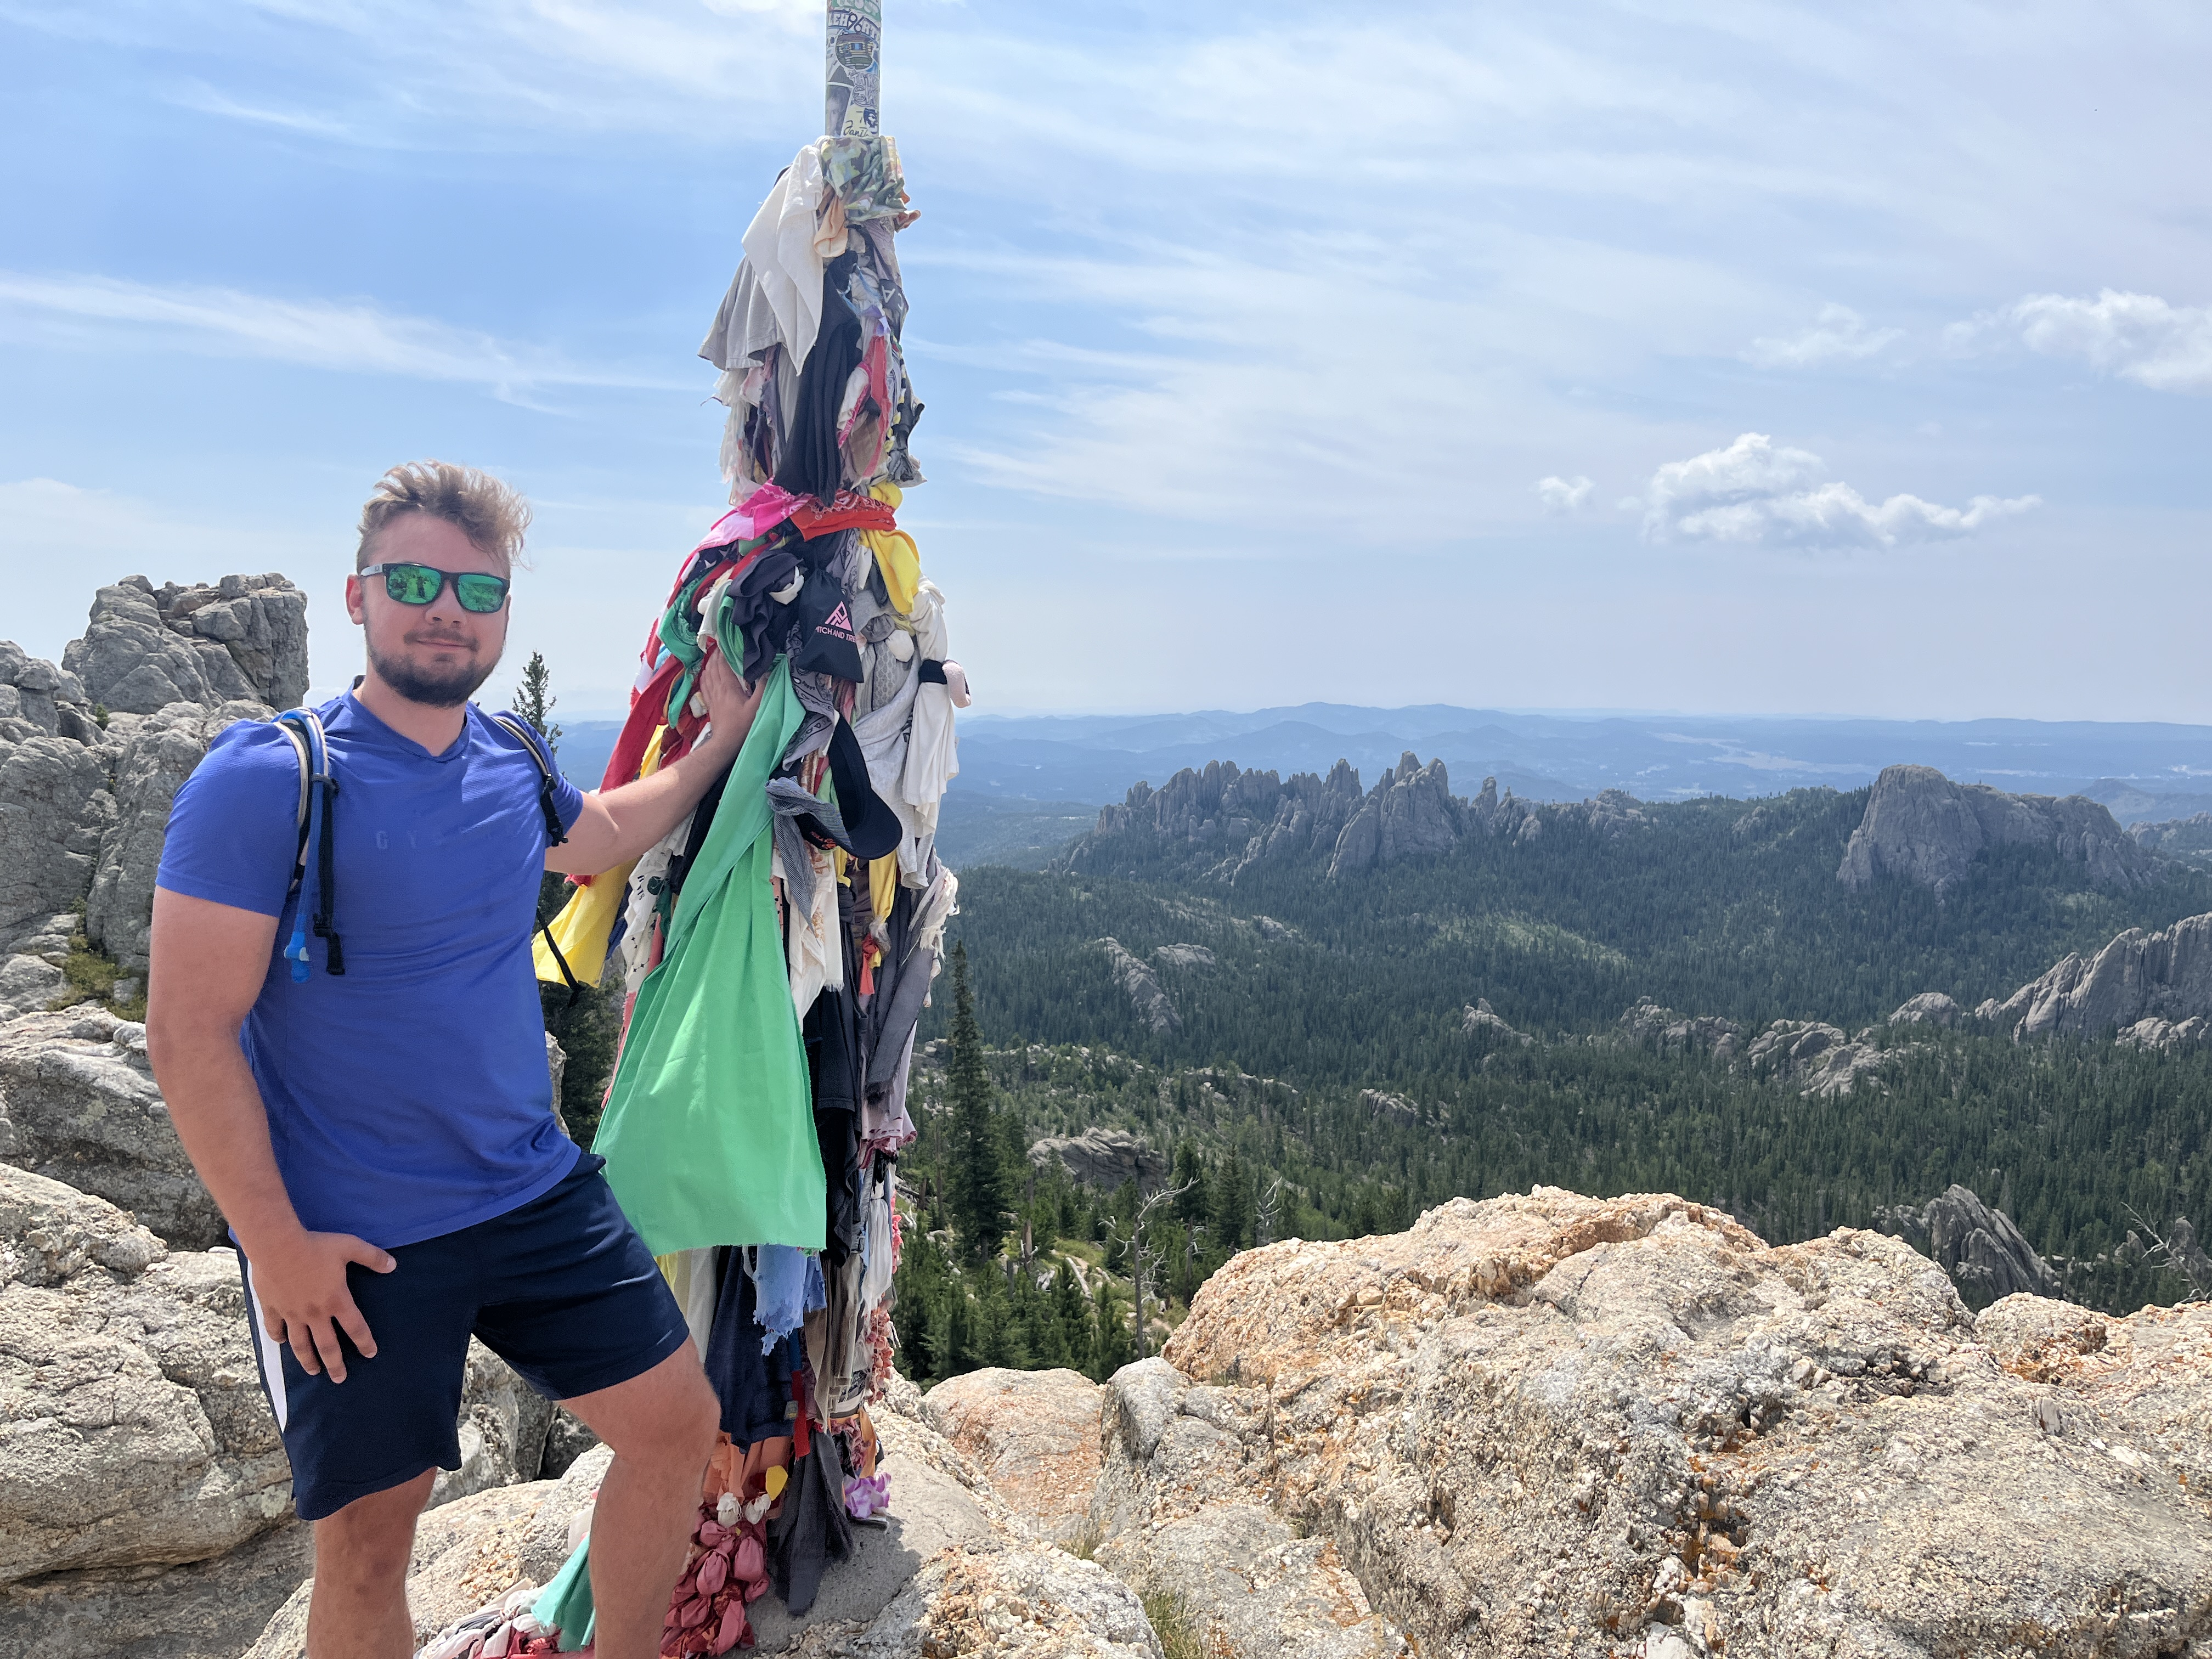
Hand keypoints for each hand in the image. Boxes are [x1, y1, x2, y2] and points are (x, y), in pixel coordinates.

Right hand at [250, 1229, 395, 1382]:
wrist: (277, 1246)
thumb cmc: (316, 1246)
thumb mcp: (350, 1247)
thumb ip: (372, 1257)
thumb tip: (393, 1265)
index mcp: (336, 1300)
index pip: (355, 1327)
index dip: (364, 1342)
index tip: (370, 1354)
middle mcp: (314, 1313)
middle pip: (327, 1345)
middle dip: (335, 1364)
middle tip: (340, 1379)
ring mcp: (291, 1313)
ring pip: (300, 1344)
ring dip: (307, 1360)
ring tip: (313, 1371)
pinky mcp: (272, 1308)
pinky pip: (275, 1328)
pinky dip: (278, 1337)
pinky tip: (281, 1343)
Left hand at [697, 637, 763, 751]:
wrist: (725, 743)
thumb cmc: (742, 726)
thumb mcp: (757, 707)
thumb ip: (763, 688)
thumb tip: (767, 671)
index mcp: (728, 687)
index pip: (723, 664)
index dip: (723, 652)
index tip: (726, 642)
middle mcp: (717, 689)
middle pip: (713, 667)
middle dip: (716, 655)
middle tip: (721, 646)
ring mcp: (712, 696)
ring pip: (707, 674)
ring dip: (710, 663)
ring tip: (714, 656)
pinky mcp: (710, 704)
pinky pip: (704, 685)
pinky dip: (704, 676)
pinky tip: (705, 673)